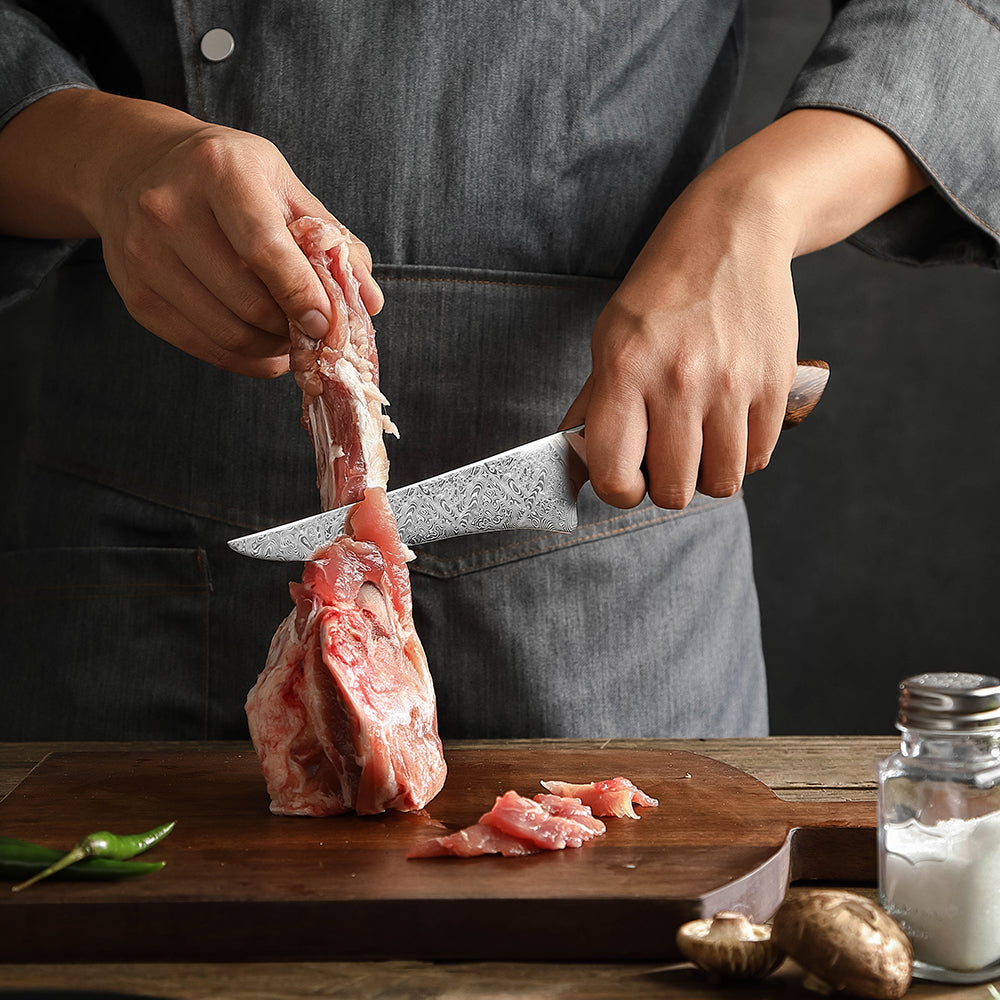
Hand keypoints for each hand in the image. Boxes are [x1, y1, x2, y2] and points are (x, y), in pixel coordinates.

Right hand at [0, 90, 381, 377]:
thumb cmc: (226, 176)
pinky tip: (264, 346)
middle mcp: (170, 210)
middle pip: (248, 302)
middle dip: (291, 329)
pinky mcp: (136, 296)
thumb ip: (331, 240)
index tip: (326, 323)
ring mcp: (145, 255)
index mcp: (219, 171)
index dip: (302, 295)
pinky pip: (203, 347)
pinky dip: (244, 358)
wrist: (132, 165)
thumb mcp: (282, 185)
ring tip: (290, 338)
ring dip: (271, 348)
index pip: (265, 250)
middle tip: (313, 332)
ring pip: (227, 333)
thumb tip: (370, 301)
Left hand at [562, 178, 798, 509]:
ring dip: (708, 473)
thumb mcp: (610, 335)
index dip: (619, 490)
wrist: (731, 233)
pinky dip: (742, 453)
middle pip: (674, 491)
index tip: (625, 477)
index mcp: (625, 369)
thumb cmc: (662, 289)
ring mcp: (732, 384)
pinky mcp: (774, 384)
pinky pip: (757, 457)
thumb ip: (595, 404)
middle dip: (666, 486)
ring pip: (722, 482)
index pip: (615, 473)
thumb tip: (582, 464)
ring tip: (699, 442)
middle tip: (665, 458)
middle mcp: (678, 380)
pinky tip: (728, 423)